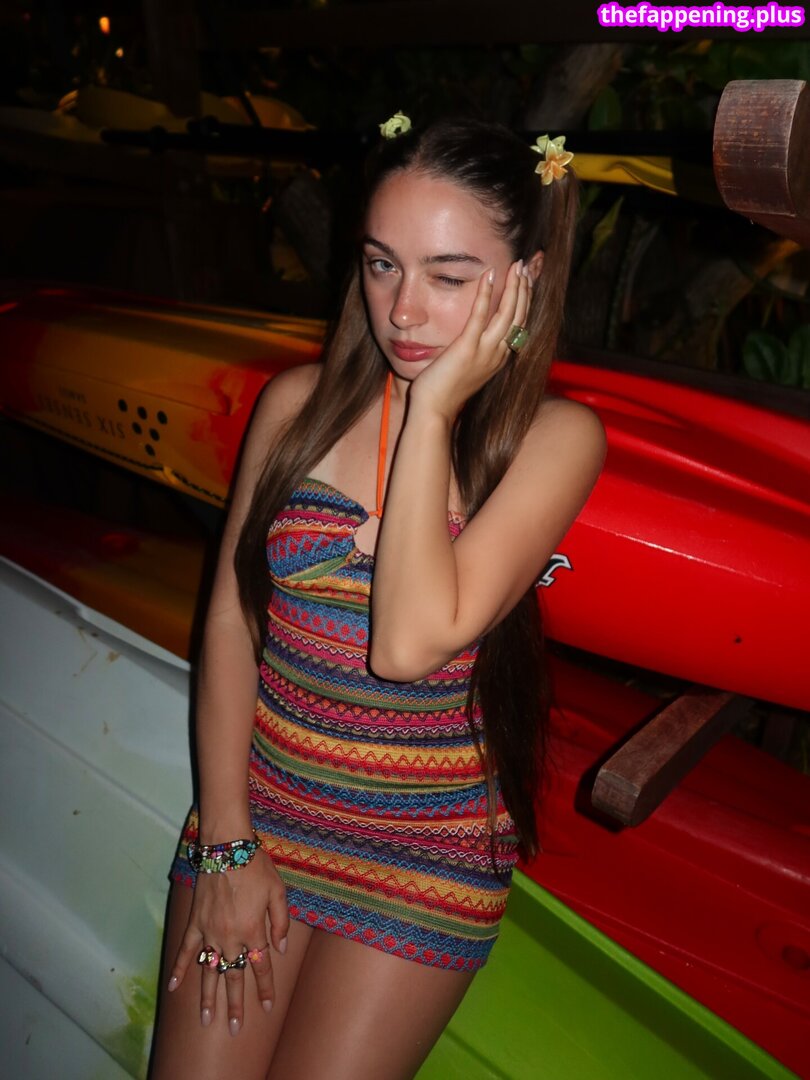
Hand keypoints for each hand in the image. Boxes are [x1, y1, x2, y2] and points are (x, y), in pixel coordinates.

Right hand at [167, 850, 288, 1034]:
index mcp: (254, 931)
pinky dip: (179, 969)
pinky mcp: (195, 923)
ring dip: (207, 997)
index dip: (265, 988)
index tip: (268, 1007)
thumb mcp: (278, 892)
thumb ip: (281, 922)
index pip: (261, 967)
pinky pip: (186, 951)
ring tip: (206, 1020)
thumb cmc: (256, 867)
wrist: (227, 848)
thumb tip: (280, 948)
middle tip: (234, 1029)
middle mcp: (231, 937)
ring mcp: (210, 932)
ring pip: (209, 971)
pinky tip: (173, 988)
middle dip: (236, 1004)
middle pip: (234, 977)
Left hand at [409, 259, 530, 422]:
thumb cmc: (443, 393)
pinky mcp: (466, 349)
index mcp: (499, 358)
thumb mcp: (467, 369)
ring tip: (517, 266)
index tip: (527, 280)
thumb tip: (473, 337)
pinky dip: (485, 294)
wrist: (433, 412)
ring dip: (514, 288)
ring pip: (508, 315)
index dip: (526, 301)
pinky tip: (489, 275)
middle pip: (519, 317)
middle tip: (526, 266)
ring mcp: (484, 352)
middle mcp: (498, 355)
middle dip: (525, 289)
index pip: (520, 325)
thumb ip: (474, 352)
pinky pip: (479, 316)